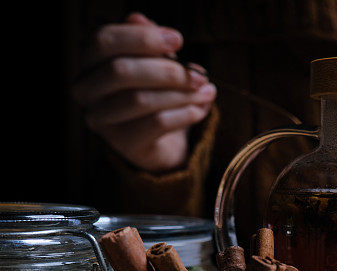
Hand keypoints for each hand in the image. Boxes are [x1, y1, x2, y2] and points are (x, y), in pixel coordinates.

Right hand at [72, 13, 215, 172]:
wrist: (160, 140)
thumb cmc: (154, 92)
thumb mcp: (154, 62)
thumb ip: (147, 42)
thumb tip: (138, 18)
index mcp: (89, 62)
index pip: (104, 41)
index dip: (143, 38)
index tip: (178, 40)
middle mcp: (86, 90)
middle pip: (120, 71)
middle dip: (166, 70)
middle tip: (199, 74)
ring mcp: (101, 119)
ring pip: (139, 100)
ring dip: (181, 94)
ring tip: (206, 92)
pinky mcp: (123, 142)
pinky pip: (156, 124)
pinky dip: (185, 114)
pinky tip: (201, 109)